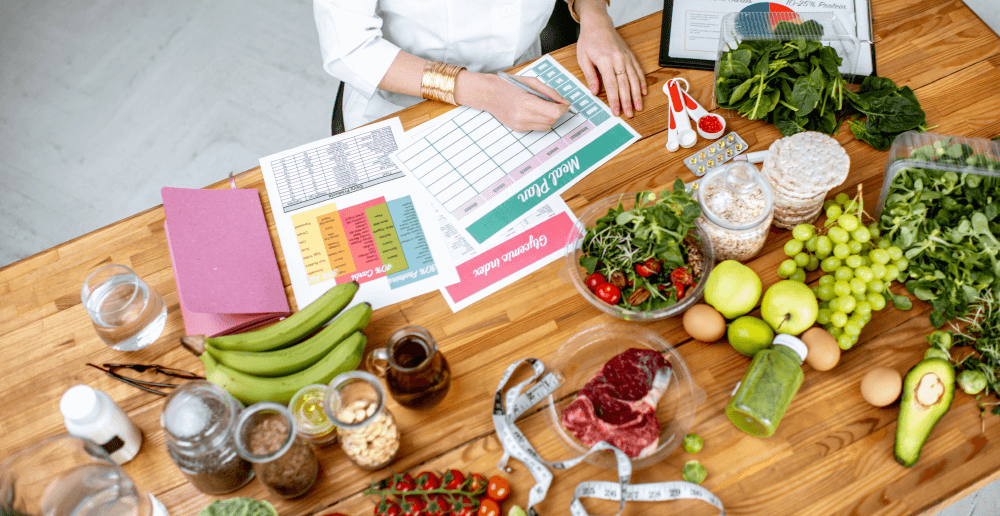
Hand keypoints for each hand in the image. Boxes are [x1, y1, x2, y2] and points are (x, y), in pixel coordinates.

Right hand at [455, 72, 568, 131]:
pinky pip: (537, 127)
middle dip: (557, 112)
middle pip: (552, 120)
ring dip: (549, 117)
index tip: (564, 104)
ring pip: (546, 126)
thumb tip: (564, 102)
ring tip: (541, 106)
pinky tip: (531, 111)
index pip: (554, 112)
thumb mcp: (531, 82)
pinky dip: (539, 120)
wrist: (489, 94)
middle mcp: (523, 116)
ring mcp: (520, 124)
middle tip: (553, 103)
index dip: (563, 108)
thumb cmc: (509, 85)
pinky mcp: (518, 129)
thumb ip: (550, 92)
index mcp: (527, 102)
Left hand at [575, 3, 646, 117]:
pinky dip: (641, 82)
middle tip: (630, 114)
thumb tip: (594, 92)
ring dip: (637, 94)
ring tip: (638, 107)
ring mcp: (626, 57)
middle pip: (624, 84)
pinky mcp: (630, 56)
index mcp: (605, 61)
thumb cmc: (589, 41)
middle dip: (627, 101)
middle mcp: (618, 59)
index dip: (614, 100)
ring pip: (634, 79)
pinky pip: (638, 70)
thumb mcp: (583, 58)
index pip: (611, 85)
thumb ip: (590, 76)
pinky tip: (643, 92)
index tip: (616, 111)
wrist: (598, 24)